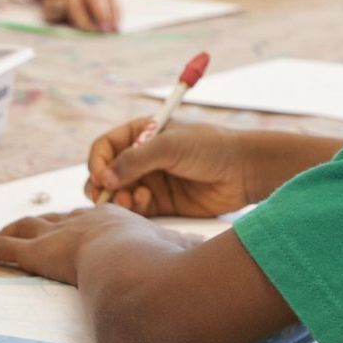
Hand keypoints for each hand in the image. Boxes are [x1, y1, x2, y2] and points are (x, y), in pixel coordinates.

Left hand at [0, 205, 188, 283]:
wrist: (135, 264)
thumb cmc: (160, 260)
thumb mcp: (176, 250)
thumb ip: (185, 249)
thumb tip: (203, 246)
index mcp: (116, 220)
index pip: (92, 218)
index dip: (80, 220)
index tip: (75, 223)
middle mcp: (85, 221)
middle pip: (56, 218)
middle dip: (42, 221)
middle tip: (29, 224)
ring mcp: (60, 235)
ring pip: (27, 228)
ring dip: (9, 231)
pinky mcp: (39, 254)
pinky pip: (5, 250)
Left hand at [41, 0, 118, 31]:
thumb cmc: (58, 1)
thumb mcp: (49, 6)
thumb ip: (54, 10)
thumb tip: (62, 5)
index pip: (76, 5)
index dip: (83, 18)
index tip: (89, 31)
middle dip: (101, 13)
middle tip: (104, 30)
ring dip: (113, 14)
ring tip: (115, 30)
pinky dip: (118, 12)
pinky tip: (118, 26)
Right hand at [87, 119, 253, 216]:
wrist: (245, 171)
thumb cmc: (211, 148)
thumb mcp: (171, 146)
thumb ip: (135, 160)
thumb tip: (103, 178)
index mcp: (143, 133)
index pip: (105, 147)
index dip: (97, 162)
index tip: (100, 176)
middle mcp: (143, 157)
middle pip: (105, 173)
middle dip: (102, 185)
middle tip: (108, 195)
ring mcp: (151, 180)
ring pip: (117, 194)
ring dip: (117, 198)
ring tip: (132, 199)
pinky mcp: (161, 203)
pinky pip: (134, 209)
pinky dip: (132, 208)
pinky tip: (143, 203)